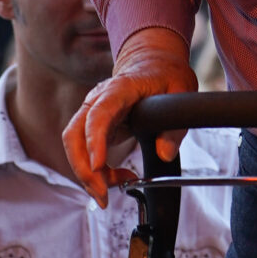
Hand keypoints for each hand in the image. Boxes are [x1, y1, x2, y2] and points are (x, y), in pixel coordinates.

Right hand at [63, 41, 194, 203]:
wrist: (152, 62)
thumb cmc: (166, 75)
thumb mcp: (181, 93)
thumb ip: (174, 126)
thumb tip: (164, 153)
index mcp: (119, 88)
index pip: (98, 114)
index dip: (94, 140)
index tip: (97, 166)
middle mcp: (97, 100)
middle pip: (74, 135)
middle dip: (83, 169)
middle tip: (102, 195)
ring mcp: (92, 114)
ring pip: (75, 147)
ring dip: (87, 175)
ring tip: (110, 194)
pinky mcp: (94, 127)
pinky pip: (85, 152)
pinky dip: (96, 172)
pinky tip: (117, 179)